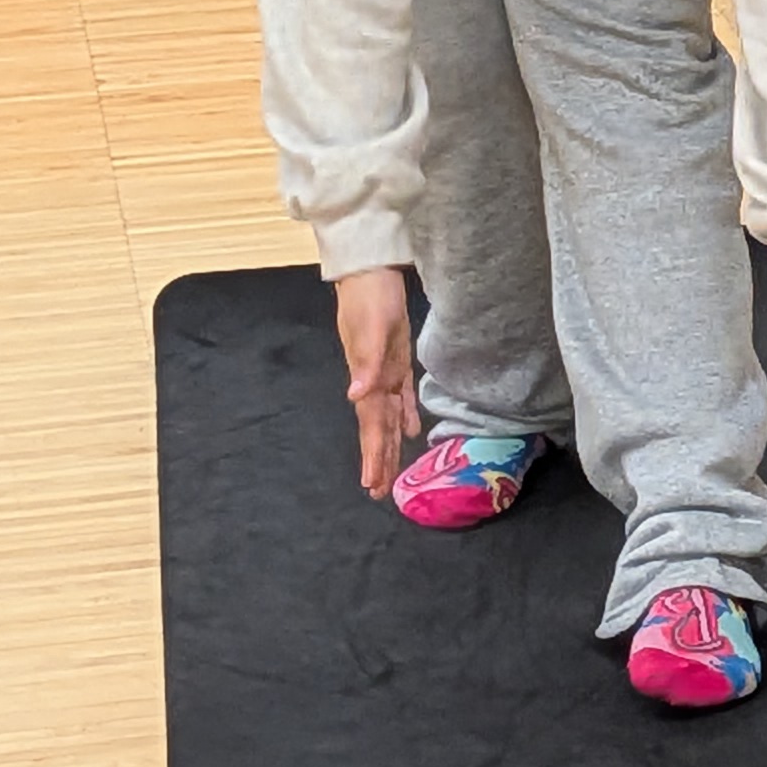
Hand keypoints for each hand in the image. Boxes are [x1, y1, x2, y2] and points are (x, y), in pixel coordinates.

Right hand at [335, 268, 423, 493]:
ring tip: (389, 473)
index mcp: (367, 380)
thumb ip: (365, 363)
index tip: (372, 485)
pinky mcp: (395, 360)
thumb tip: (355, 396)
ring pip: (388, 418)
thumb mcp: (370, 329)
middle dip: (379, 460)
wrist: (370, 272)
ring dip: (390, 445)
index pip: (371, 426)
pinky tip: (411, 432)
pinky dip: (405, 416)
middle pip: (378, 429)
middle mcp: (374, 382)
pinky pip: (401, 396)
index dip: (373, 455)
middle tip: (378, 494)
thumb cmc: (369, 299)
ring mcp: (384, 371)